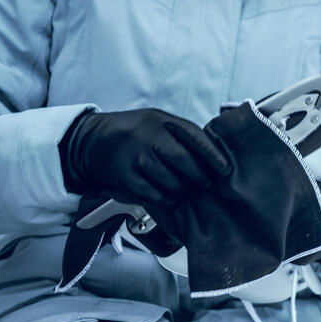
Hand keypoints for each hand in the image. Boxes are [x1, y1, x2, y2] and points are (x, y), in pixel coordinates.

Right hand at [58, 108, 230, 207]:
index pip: (196, 137)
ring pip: (171, 181)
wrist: (94, 139)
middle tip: (206, 186)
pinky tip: (170, 199)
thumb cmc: (135, 132)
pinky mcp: (125, 175)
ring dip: (184, 192)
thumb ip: (183, 136)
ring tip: (188, 193)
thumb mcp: (159, 122)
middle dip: (200, 178)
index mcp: (163, 121)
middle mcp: (150, 136)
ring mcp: (137, 156)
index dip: (214, 156)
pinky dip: (165, 200)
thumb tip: (214, 155)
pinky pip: (153, 194)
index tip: (226, 170)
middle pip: (185, 162)